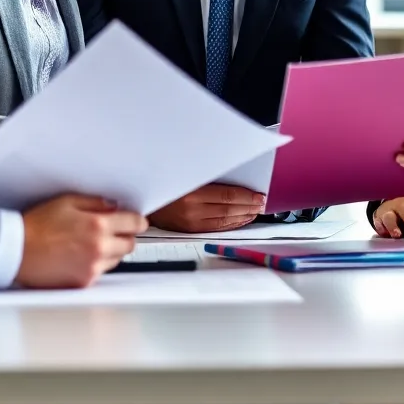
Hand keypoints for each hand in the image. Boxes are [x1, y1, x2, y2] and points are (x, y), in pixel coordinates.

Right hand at [16, 194, 147, 288]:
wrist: (16, 250)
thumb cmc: (36, 225)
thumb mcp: (66, 201)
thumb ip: (94, 203)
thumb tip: (113, 206)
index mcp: (97, 226)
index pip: (133, 223)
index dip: (138, 220)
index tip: (139, 220)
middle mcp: (98, 249)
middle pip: (130, 244)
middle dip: (125, 235)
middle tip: (114, 230)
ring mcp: (92, 268)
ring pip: (117, 259)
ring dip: (112, 250)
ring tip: (92, 243)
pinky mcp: (83, 282)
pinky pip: (101, 272)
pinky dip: (97, 263)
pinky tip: (81, 255)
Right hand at [148, 184, 265, 232]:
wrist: (142, 200)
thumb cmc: (164, 182)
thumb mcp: (184, 173)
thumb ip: (207, 176)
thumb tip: (233, 178)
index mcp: (192, 193)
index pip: (228, 196)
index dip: (247, 197)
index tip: (259, 196)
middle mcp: (192, 210)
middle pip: (229, 209)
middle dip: (249, 207)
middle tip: (261, 204)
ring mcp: (191, 222)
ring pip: (224, 221)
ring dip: (243, 217)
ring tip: (255, 212)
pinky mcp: (189, 230)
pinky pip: (216, 228)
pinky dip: (231, 224)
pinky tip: (239, 220)